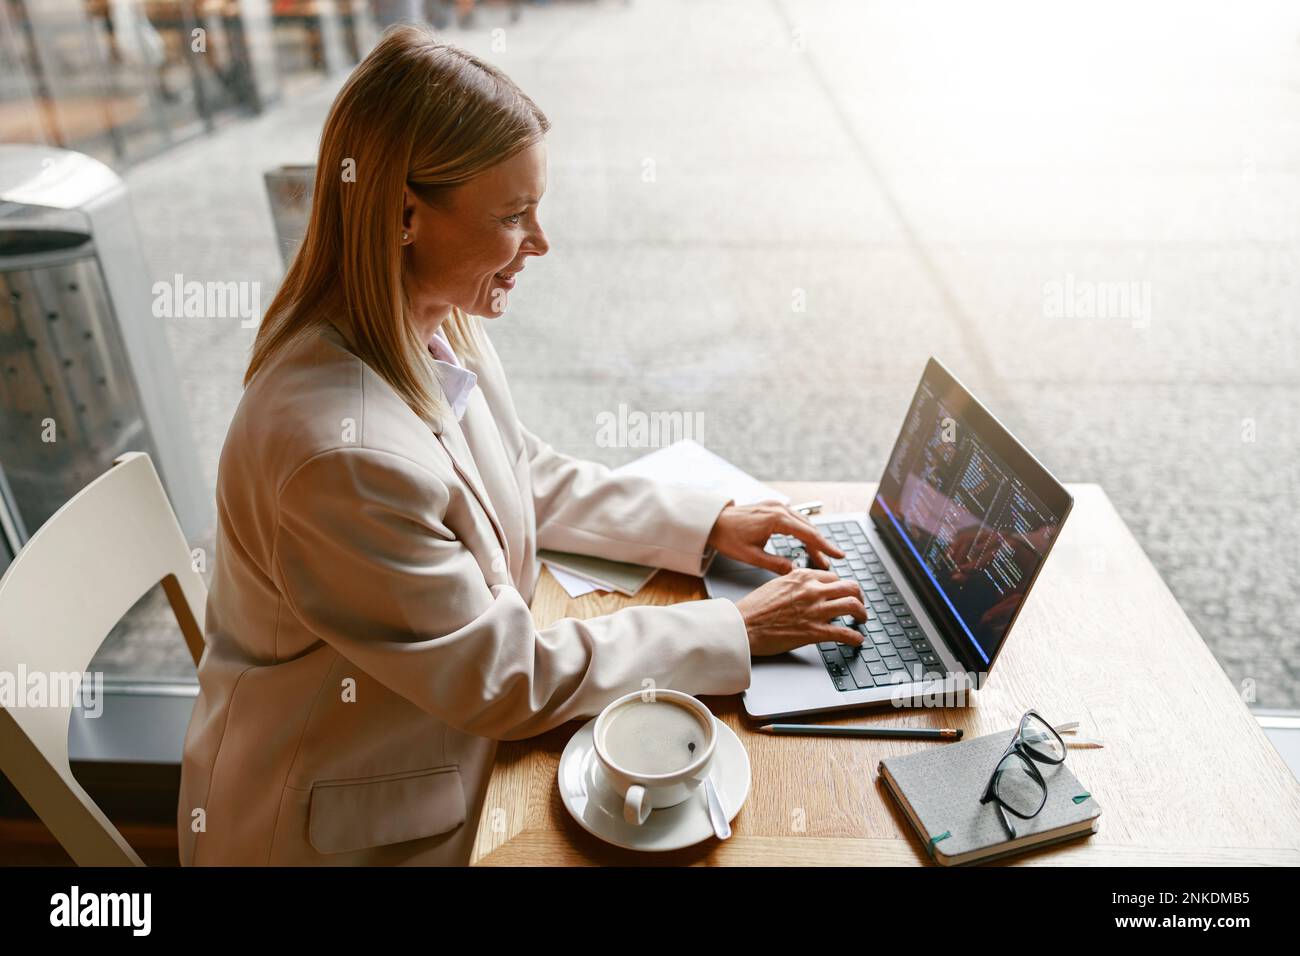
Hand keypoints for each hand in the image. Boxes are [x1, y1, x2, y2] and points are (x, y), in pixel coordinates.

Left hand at [706, 500, 843, 572]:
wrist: (712, 522)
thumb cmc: (728, 538)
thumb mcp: (752, 556)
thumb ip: (776, 565)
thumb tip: (796, 572)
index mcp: (776, 520)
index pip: (808, 534)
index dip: (825, 547)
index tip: (838, 555)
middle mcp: (779, 509)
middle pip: (808, 529)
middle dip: (820, 546)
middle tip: (828, 563)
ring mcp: (776, 506)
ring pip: (802, 523)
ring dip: (811, 539)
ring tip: (818, 557)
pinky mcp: (772, 506)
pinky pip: (794, 519)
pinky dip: (802, 531)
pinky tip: (805, 542)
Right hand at [735, 567, 868, 656]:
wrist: (744, 626)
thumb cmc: (754, 608)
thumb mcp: (776, 584)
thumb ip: (795, 582)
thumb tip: (804, 585)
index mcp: (803, 577)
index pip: (833, 576)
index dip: (840, 586)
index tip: (842, 592)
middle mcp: (813, 590)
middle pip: (850, 587)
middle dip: (858, 596)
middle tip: (859, 604)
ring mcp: (816, 611)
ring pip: (853, 606)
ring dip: (862, 614)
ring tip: (862, 619)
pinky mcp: (814, 631)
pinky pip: (844, 633)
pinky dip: (855, 637)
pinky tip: (857, 640)